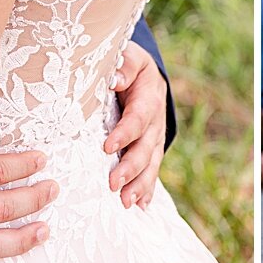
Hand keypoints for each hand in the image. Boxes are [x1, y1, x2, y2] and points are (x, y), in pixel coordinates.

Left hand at [104, 41, 167, 208]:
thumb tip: (115, 79)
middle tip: (113, 184)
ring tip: (126, 202)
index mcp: (148, 96)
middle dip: (131, 167)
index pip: (138, 117)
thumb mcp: (129, 56)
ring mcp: (155, 137)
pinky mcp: (152, 149)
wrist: (146, 74)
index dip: (125, 133)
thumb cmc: (129, 65)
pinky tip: (141, 206)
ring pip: (151, 163)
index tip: (107, 147)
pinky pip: (152, 170)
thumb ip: (124, 66)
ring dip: (140, 184)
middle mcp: (155, 121)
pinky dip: (147, 189)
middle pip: (146, 147)